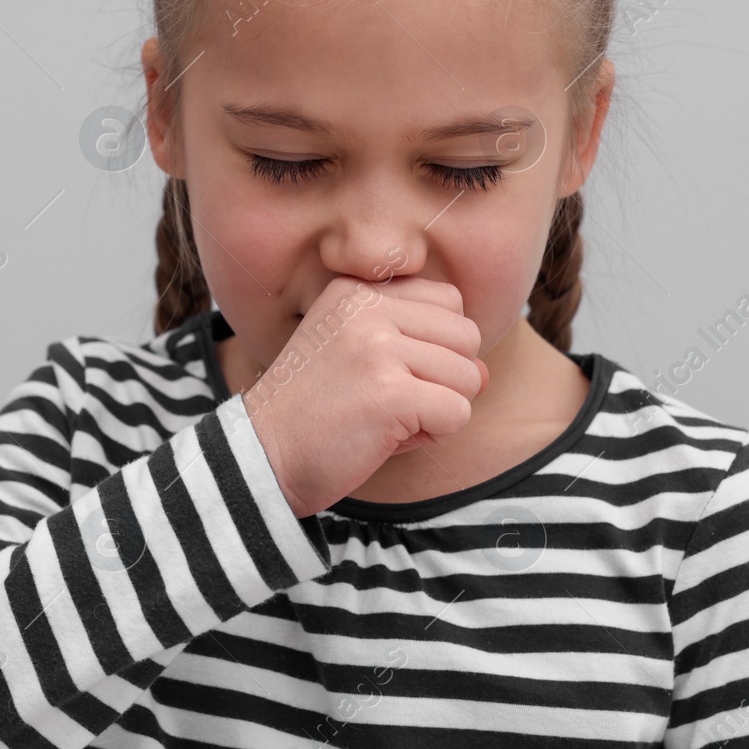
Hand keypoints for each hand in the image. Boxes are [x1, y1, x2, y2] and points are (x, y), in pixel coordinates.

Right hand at [243, 275, 488, 517]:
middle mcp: (368, 307)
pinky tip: (388, 438)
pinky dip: (434, 436)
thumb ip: (426, 353)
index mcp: (357, 291)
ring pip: (469, 377)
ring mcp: (378, 347)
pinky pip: (457, 413)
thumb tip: (486, 374)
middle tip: (389, 402)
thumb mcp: (362, 362)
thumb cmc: (315, 415)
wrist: (262, 457)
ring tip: (386, 419)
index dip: (435, 348)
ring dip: (438, 410)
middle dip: (443, 380)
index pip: (449, 302)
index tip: (388, 373)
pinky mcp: (391, 392)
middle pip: (466, 337)